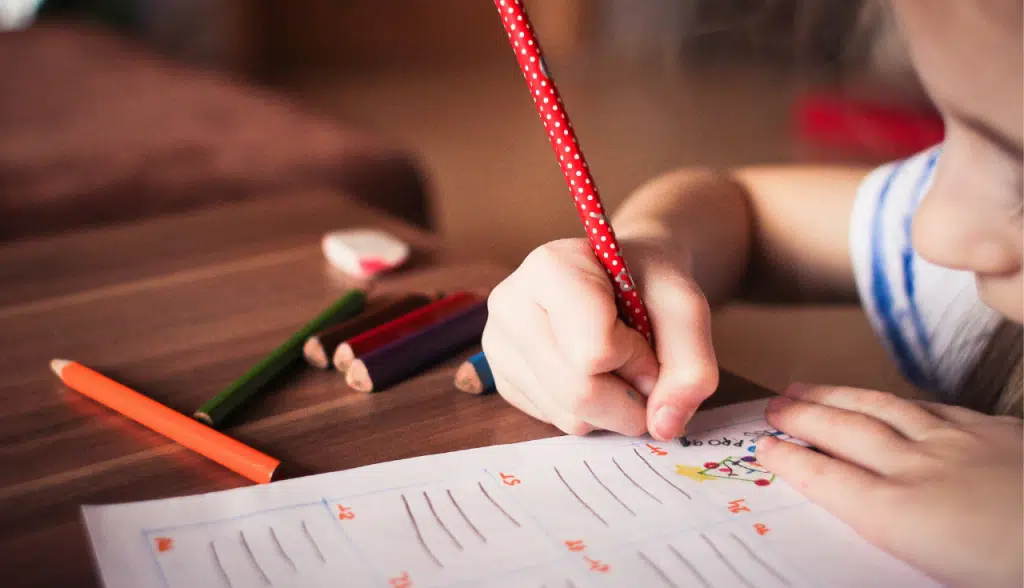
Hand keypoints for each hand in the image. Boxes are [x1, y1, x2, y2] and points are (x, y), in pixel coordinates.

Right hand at [481, 237, 718, 438]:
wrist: (621, 277)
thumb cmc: (648, 283)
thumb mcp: (685, 308)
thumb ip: (691, 365)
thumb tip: (663, 426)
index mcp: (549, 267)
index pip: (594, 351)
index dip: (637, 357)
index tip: (644, 333)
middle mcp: (510, 304)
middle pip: (578, 392)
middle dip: (630, 395)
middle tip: (643, 365)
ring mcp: (499, 345)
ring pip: (569, 416)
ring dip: (613, 407)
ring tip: (616, 363)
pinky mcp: (502, 380)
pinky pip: (557, 422)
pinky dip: (592, 412)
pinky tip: (592, 373)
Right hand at [755, 383, 1022, 587]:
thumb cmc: (1012, 566)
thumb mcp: (942, 575)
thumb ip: (901, 541)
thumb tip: (873, 523)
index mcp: (903, 516)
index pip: (829, 480)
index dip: (792, 461)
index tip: (764, 447)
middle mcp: (921, 471)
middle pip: (847, 433)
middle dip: (804, 417)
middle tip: (774, 405)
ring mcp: (961, 445)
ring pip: (884, 409)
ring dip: (840, 397)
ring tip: (810, 388)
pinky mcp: (998, 433)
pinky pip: (934, 408)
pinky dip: (899, 401)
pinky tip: (893, 400)